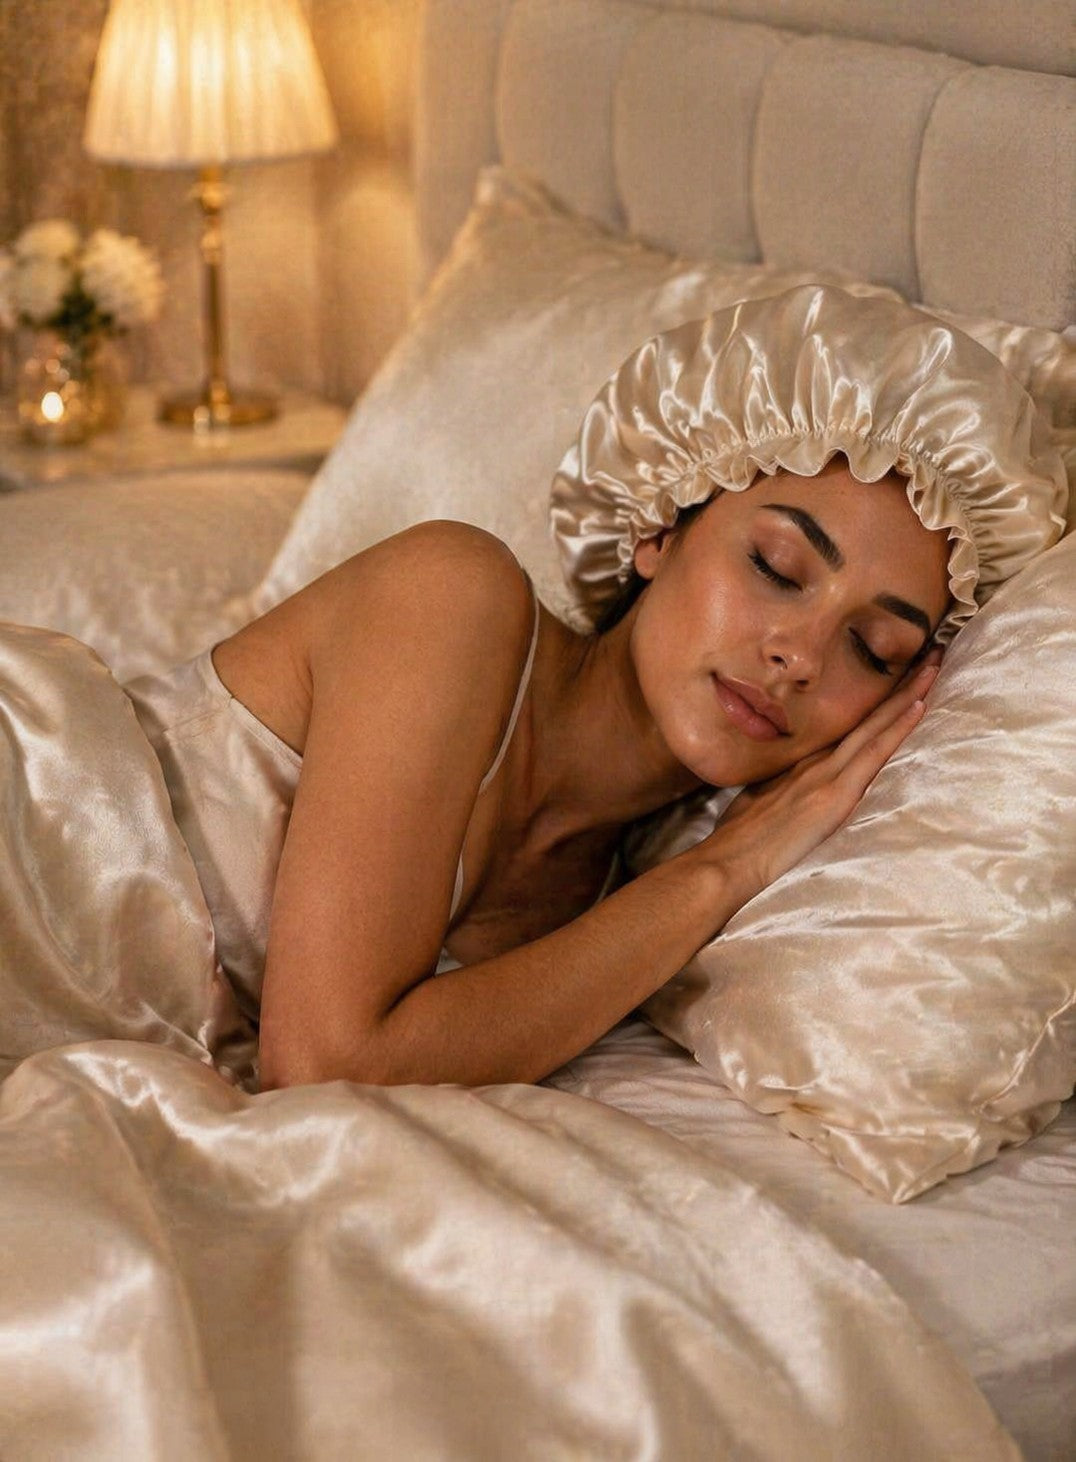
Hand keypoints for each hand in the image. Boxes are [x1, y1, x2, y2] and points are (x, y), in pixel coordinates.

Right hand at [696, 659, 939, 905]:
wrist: (730, 859)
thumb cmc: (738, 840)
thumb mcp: (761, 802)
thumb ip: (783, 789)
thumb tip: (792, 787)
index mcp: (803, 765)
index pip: (849, 728)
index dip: (876, 702)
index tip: (901, 676)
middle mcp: (818, 762)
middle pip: (867, 717)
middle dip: (900, 684)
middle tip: (931, 651)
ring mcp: (827, 776)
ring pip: (876, 726)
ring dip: (907, 694)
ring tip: (934, 663)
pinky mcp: (835, 795)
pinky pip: (874, 753)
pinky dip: (897, 727)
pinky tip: (917, 705)